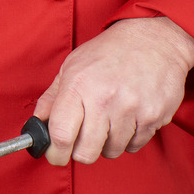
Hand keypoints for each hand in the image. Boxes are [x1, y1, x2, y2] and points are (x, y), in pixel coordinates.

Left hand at [33, 17, 193, 163]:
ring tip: (111, 118)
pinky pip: (135, 145)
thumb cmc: (111, 51)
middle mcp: (104, 99)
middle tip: (84, 137)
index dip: (55, 153)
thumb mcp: (73, 66)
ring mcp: (131, 109)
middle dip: (81, 151)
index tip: (55, 154)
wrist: (156, 39)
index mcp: (79, 86)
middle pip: (86, 153)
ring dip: (108, 142)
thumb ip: (52, 98)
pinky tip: (129, 116)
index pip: (60, 135)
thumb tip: (37, 123)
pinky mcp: (154, 116)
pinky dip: (130, 137)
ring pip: (111, 151)